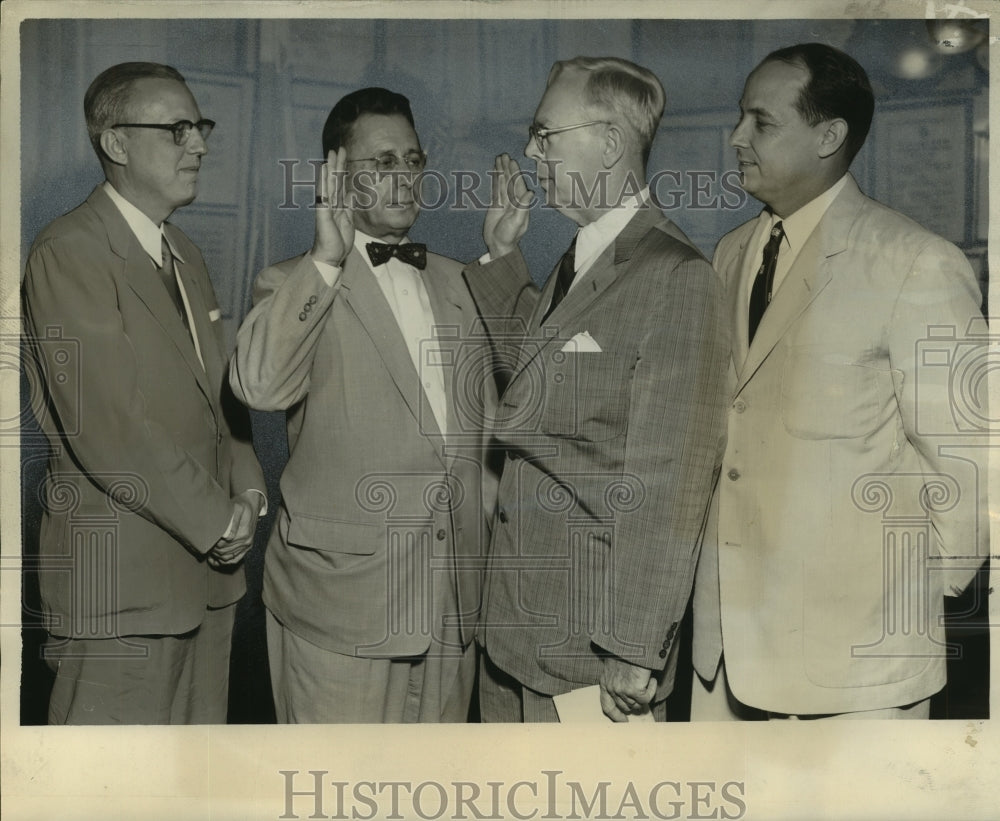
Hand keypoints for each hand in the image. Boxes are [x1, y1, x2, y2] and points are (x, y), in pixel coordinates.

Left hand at [207, 491, 261, 568]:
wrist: (253, 504)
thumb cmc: (242, 505)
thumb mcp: (237, 508)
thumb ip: (233, 522)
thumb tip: (227, 537)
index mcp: (243, 533)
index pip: (223, 546)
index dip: (213, 545)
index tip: (207, 541)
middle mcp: (246, 541)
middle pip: (225, 553)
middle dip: (213, 551)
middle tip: (206, 546)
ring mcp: (247, 545)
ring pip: (229, 558)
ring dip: (217, 557)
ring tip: (209, 552)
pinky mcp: (248, 547)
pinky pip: (236, 559)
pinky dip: (225, 562)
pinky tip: (216, 560)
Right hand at [311, 147, 354, 266]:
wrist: (330, 256)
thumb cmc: (337, 241)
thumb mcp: (348, 222)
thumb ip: (348, 207)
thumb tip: (350, 194)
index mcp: (338, 206)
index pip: (341, 184)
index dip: (343, 171)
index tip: (345, 157)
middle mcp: (331, 203)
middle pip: (335, 180)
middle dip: (338, 164)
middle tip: (339, 148)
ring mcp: (326, 206)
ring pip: (330, 183)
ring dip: (331, 167)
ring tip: (332, 153)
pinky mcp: (323, 212)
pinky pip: (324, 193)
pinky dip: (324, 181)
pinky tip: (324, 170)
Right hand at [483, 153, 531, 258]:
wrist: (498, 245)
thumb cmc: (509, 236)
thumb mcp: (517, 222)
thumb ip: (523, 207)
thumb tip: (530, 192)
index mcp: (521, 204)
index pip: (517, 185)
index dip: (515, 173)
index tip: (511, 161)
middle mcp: (513, 200)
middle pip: (510, 180)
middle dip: (507, 168)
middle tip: (504, 155)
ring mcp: (504, 202)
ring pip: (502, 183)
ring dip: (501, 171)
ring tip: (498, 159)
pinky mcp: (495, 205)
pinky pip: (496, 189)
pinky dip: (495, 180)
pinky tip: (495, 171)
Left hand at [598, 656, 656, 721]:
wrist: (632, 642)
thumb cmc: (626, 650)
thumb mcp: (616, 666)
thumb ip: (618, 680)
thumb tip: (631, 697)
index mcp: (605, 682)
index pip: (607, 706)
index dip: (616, 716)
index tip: (624, 721)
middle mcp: (612, 688)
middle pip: (625, 707)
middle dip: (635, 704)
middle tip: (644, 695)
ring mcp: (622, 691)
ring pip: (636, 705)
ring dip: (644, 694)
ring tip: (647, 680)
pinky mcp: (634, 690)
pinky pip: (646, 699)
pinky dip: (651, 689)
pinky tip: (651, 679)